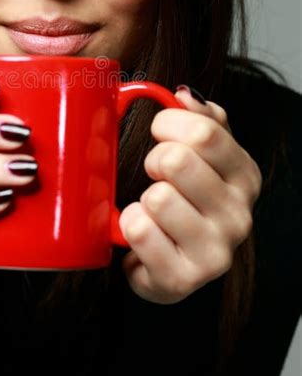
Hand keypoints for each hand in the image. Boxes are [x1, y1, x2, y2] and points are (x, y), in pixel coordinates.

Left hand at [119, 86, 261, 303]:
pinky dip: (130, 226)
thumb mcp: (201, 154)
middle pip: (176, 160)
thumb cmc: (185, 199)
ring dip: (142, 199)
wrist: (170, 261)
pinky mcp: (182, 279)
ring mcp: (215, 252)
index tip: (159, 133)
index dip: (167, 124)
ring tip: (153, 211)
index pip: (203, 130)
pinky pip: (139, 230)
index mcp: (245, 176)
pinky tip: (144, 234)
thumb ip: (200, 117)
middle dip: (153, 161)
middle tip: (156, 176)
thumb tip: (184, 95)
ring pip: (157, 197)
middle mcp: (239, 215)